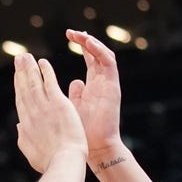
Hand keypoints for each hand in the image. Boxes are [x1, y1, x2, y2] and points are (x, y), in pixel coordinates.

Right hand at [14, 53, 86, 172]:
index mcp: (26, 125)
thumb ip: (23, 138)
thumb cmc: (51, 163)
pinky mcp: (58, 103)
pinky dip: (45, 71)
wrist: (64, 163)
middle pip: (24, 88)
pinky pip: (50, 83)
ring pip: (34, 83)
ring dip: (30, 67)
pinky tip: (43, 62)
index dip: (18, 87)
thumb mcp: (31, 153)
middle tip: (19, 58)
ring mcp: (44, 107)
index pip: (21, 101)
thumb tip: (18, 127)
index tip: (17, 76)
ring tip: (27, 56)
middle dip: (21, 72)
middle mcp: (32, 113)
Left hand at [64, 29, 122, 154]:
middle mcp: (102, 84)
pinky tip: (88, 44)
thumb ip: (73, 94)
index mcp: (93, 87)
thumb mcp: (72, 109)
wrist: (96, 148)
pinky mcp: (113, 87)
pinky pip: (109, 63)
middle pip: (97, 55)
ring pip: (104, 56)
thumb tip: (73, 82)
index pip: (89, 60)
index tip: (69, 35)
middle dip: (85, 41)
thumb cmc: (82, 133)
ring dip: (92, 43)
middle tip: (71, 32)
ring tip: (79, 35)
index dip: (81, 47)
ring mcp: (108, 85)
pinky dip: (100, 51)